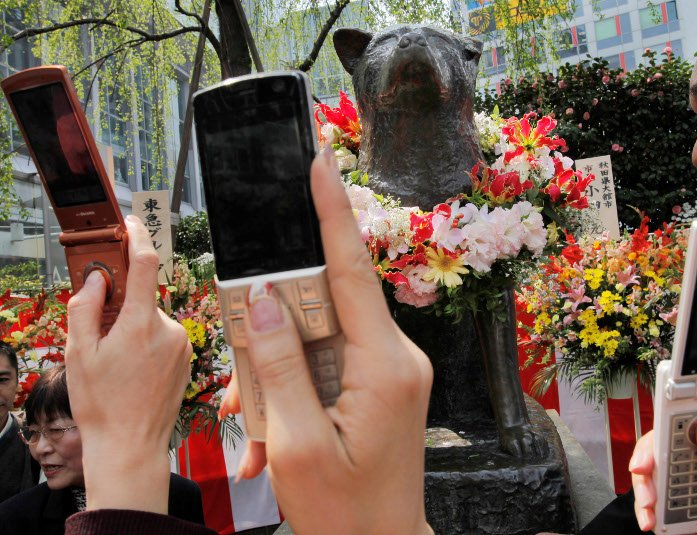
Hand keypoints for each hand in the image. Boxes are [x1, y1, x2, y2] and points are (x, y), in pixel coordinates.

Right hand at [65, 215, 191, 512]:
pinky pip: (164, 336)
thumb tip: (98, 278)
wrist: (130, 445)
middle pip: (143, 298)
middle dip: (121, 306)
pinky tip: (135, 370)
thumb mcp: (80, 353)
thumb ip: (86, 307)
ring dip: (134, 328)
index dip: (137, 238)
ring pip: (152, 319)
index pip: (146, 265)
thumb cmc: (102, 404)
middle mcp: (170, 329)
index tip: (130, 223)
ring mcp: (183, 344)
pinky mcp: (188, 356)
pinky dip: (147, 342)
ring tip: (119, 364)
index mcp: (142, 325)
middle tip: (101, 334)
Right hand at [218, 150, 433, 533]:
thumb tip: (262, 302)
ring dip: (279, 373)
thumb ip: (279, 366)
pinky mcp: (381, 382)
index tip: (319, 163)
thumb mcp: (298, 444)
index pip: (350, 271)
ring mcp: (391, 369)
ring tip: (262, 432)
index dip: (332, 212)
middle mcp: (397, 357)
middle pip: (324, 307)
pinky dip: (295, 386)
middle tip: (249, 387)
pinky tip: (275, 432)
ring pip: (321, 336)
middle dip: (275, 331)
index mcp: (384, 366)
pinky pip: (330, 360)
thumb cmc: (346, 512)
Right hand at [630, 408, 696, 533]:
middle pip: (674, 437)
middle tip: (643, 466)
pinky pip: (655, 497)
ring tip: (648, 503)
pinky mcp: (681, 506)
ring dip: (645, 482)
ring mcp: (696, 483)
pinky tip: (650, 519)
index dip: (693, 405)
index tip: (670, 412)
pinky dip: (645, 506)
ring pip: (658, 466)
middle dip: (653, 450)